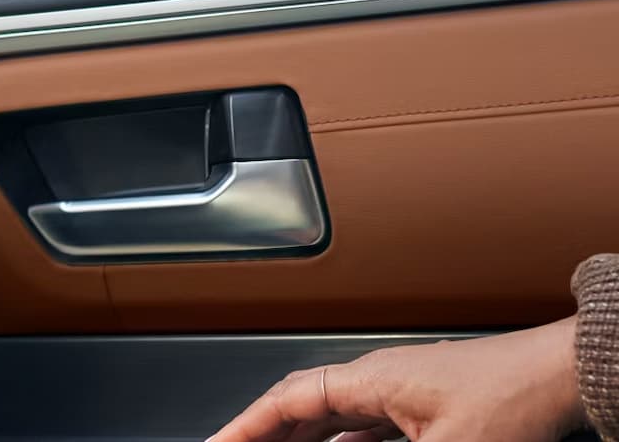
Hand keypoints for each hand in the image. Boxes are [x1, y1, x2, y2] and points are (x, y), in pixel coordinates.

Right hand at [210, 316, 585, 441]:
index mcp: (369, 379)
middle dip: (265, 433)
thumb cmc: (514, 397)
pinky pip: (363, 428)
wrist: (566, 375)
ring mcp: (402, 391)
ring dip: (300, 439)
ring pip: (331, 418)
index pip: (285, 400)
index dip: (244, 426)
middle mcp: (378, 380)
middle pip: (301, 407)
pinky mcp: (427, 406)